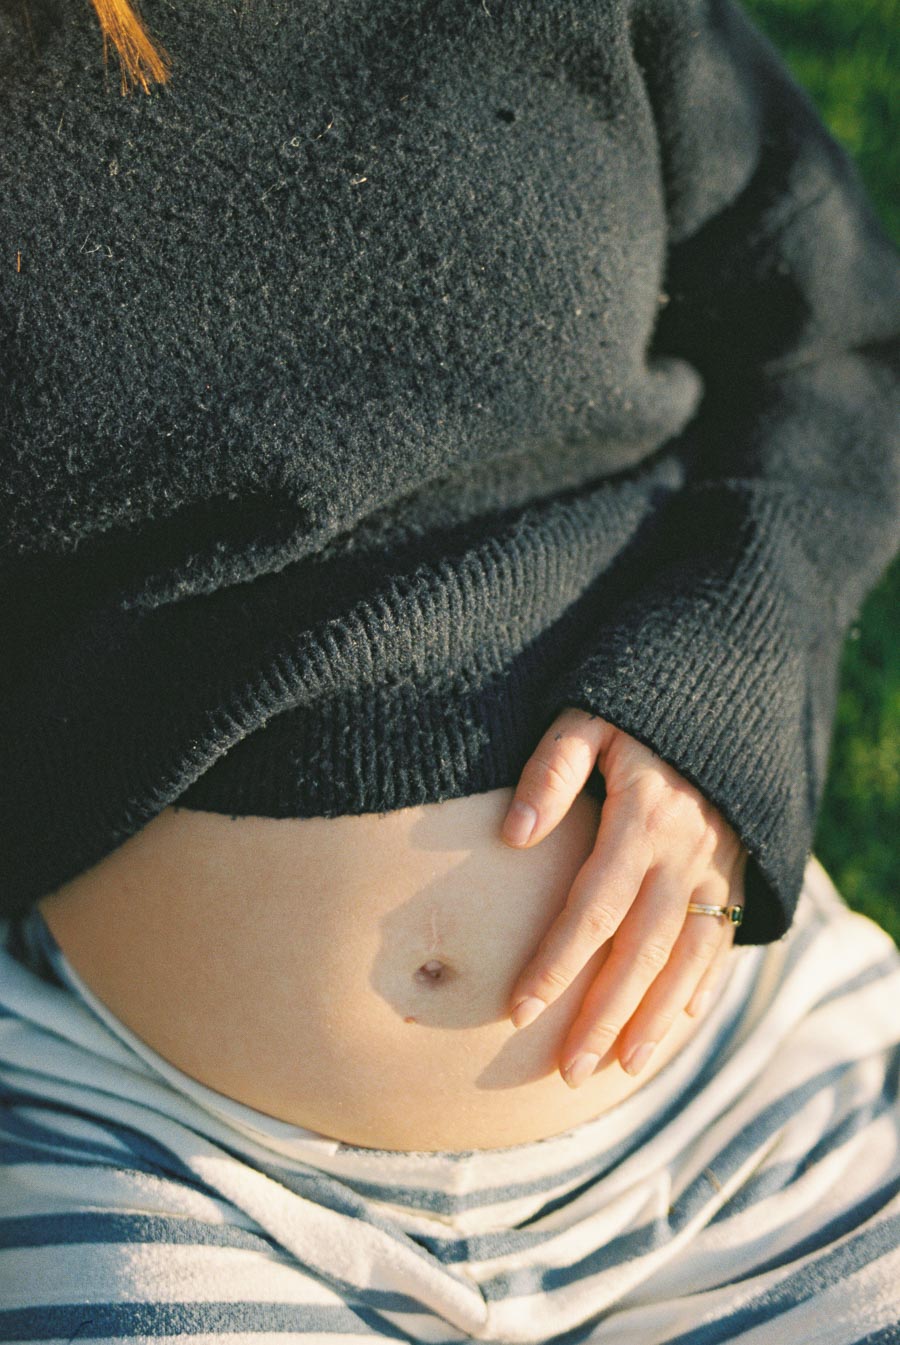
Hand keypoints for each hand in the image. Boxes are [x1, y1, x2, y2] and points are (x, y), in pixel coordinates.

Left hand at [500, 707, 747, 1087]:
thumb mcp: (588, 718)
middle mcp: (686, 853)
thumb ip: (552, 770)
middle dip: (603, 1013)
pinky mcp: (739, 873)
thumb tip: (513, 835)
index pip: (593, 907)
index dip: (556, 963)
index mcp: (643, 818)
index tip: (518, 1010)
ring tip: (619, 1067)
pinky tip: (674, 1027)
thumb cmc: (635, 708)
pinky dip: (700, 988)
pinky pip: (721, 941)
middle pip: (640, 949)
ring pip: (686, 957)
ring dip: (653, 1018)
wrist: (723, 695)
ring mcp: (719, 867)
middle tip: (568, 1068)